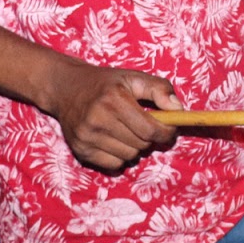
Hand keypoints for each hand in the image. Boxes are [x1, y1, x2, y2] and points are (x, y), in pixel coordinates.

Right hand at [42, 62, 180, 169]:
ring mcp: (87, 137)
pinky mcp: (80, 150)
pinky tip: (113, 140)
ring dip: (135, 147)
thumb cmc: (106, 83)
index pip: (150, 129)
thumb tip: (178, 110)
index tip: (169, 129)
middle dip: (149, 137)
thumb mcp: (134, 77)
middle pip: (141, 145)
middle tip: (144, 125)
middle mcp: (98, 119)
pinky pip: (114, 164)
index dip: (166, 132)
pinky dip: (120, 155)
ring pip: (129, 156)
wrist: (65, 88)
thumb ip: (160, 89)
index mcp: (114, 99)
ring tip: (126, 130)